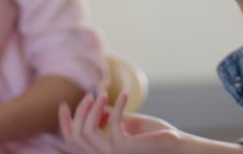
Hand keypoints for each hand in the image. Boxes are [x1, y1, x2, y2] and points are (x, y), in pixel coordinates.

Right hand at [59, 93, 182, 153]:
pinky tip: (125, 96)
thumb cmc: (157, 136)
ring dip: (94, 109)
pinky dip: (117, 106)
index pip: (74, 142)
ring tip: (105, 94)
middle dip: (78, 113)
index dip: (64, 123)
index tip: (63, 104)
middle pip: (76, 137)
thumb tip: (96, 108)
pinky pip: (111, 123)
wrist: (179, 146)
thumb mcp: (129, 124)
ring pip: (88, 131)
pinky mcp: (124, 149)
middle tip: (91, 95)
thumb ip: (110, 119)